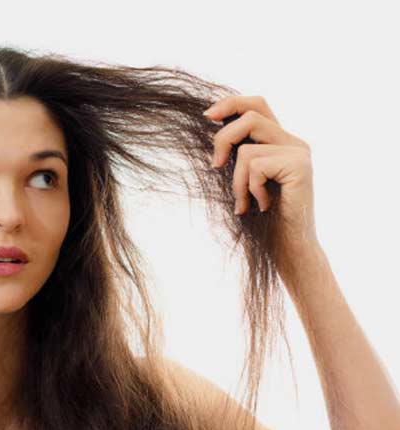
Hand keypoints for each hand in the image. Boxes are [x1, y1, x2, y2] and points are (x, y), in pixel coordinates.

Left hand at [204, 95, 318, 253]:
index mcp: (279, 141)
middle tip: (216, 166)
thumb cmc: (261, 220)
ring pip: (247, 148)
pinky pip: (256, 166)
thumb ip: (236, 154)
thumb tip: (210, 125)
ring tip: (245, 202)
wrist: (287, 248)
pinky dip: (250, 189)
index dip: (231, 103)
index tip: (207, 117)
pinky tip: (261, 206)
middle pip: (250, 115)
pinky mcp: (300, 166)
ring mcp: (299, 153)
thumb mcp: (242, 180)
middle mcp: (293, 142)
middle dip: (223, 139)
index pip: (256, 104)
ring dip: (236, 180)